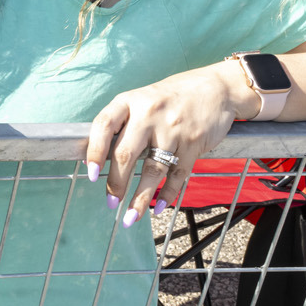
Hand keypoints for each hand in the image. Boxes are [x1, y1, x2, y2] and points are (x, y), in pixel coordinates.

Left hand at [84, 63, 246, 224]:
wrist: (215, 88)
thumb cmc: (169, 98)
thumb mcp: (140, 100)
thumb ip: (122, 123)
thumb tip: (98, 157)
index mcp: (129, 101)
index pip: (103, 126)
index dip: (93, 151)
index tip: (90, 174)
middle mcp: (149, 114)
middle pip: (125, 154)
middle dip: (116, 183)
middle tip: (110, 203)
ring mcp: (173, 129)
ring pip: (153, 170)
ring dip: (141, 198)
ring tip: (131, 217)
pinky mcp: (194, 143)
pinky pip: (178, 174)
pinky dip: (168, 194)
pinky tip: (158, 208)